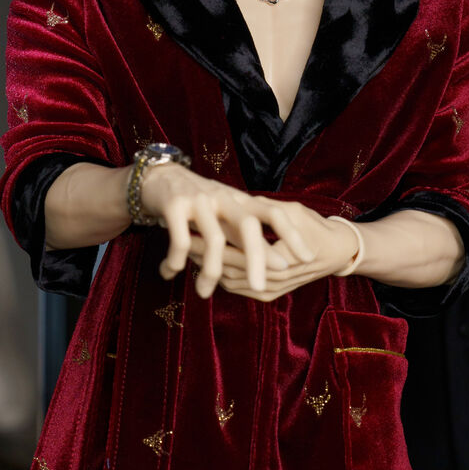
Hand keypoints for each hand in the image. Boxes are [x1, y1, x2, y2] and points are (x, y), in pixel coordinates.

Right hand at [139, 163, 314, 298]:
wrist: (161, 176)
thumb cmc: (200, 202)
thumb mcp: (228, 214)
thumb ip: (247, 235)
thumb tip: (279, 266)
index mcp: (241, 201)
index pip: (274, 214)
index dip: (292, 235)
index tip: (307, 258)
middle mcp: (224, 198)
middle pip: (248, 227)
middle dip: (256, 259)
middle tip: (261, 287)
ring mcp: (200, 201)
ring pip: (214, 239)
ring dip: (210, 270)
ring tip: (204, 293)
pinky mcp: (174, 205)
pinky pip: (180, 238)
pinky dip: (177, 259)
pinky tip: (170, 272)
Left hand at [187, 201, 360, 301]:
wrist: (337, 253)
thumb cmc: (316, 227)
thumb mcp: (291, 212)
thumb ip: (261, 210)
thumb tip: (231, 202)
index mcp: (280, 260)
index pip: (236, 252)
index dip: (210, 239)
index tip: (191, 224)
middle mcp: (274, 281)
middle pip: (228, 269)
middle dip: (202, 254)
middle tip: (180, 235)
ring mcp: (270, 291)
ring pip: (228, 281)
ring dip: (208, 265)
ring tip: (187, 246)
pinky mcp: (267, 295)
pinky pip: (236, 287)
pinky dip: (219, 274)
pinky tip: (205, 259)